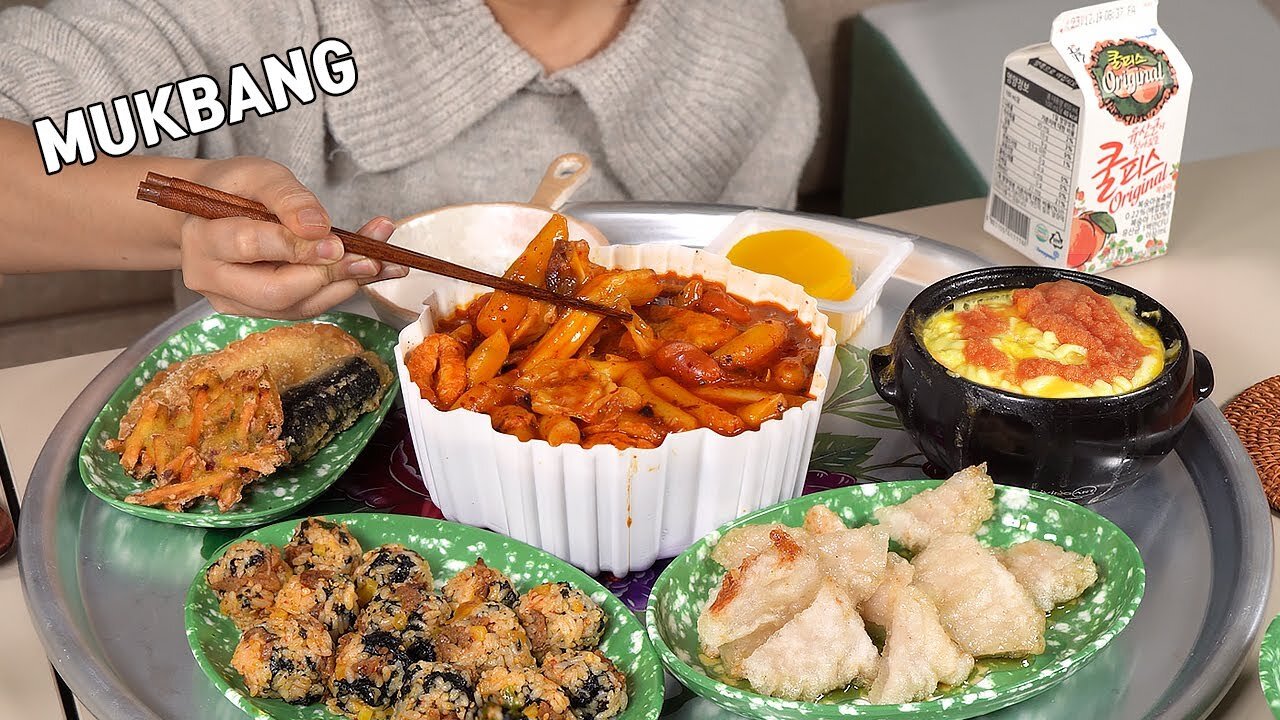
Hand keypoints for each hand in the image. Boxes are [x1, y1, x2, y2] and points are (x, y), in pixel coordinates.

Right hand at [177, 156, 407, 317]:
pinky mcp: (259, 311)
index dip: (295, 247)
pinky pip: (304, 307)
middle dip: (327, 275)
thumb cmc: (235, 188)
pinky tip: (369, 271)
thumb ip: (287, 197)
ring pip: (295, 306)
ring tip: (383, 263)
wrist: (216, 212)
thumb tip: (318, 227)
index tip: (336, 241)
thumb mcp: (259, 174)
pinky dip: (339, 289)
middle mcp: (212, 278)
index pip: (248, 246)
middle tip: (370, 259)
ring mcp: (235, 302)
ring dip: (344, 285)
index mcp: (201, 238)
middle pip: (274, 292)